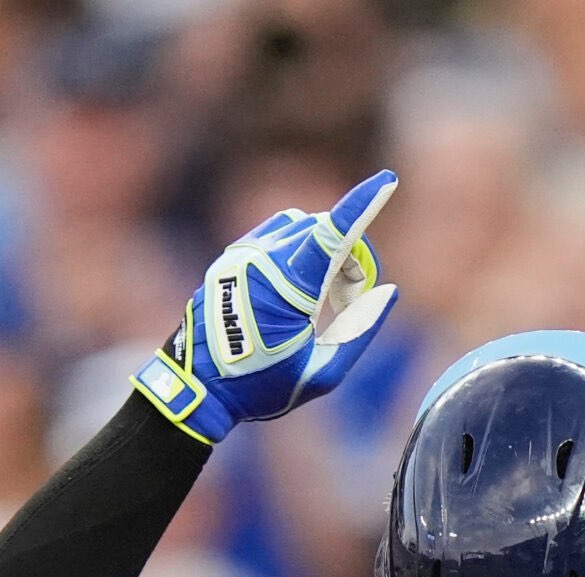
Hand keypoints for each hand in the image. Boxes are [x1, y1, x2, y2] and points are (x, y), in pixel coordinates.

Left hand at [133, 170, 400, 443]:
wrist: (196, 390)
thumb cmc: (260, 387)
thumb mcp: (322, 373)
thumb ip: (359, 330)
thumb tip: (388, 291)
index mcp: (286, 287)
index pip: (332, 232)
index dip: (363, 203)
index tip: (386, 179)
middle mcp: (259, 261)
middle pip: (321, 231)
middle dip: (348, 256)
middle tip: (350, 302)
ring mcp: (239, 257)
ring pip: (298, 228)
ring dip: (322, 252)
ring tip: (321, 301)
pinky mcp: (228, 260)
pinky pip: (274, 235)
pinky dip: (297, 252)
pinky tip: (296, 291)